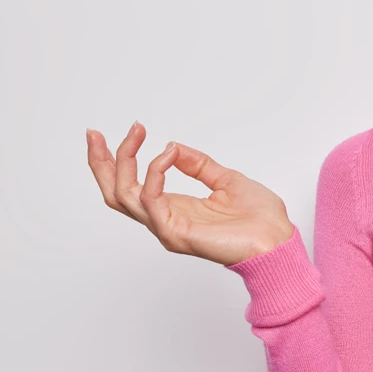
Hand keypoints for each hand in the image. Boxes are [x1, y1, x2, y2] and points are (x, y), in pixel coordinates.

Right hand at [87, 121, 296, 266]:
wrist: (278, 241)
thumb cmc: (259, 219)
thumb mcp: (226, 179)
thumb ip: (199, 165)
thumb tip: (173, 146)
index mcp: (175, 207)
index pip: (133, 185)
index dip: (119, 160)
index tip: (125, 131)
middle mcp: (164, 218)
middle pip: (116, 192)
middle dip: (101, 162)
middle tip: (95, 134)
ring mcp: (167, 227)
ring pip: (123, 196)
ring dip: (125, 160)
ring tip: (136, 133)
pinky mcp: (175, 233)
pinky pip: (150, 201)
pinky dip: (154, 173)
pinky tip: (167, 155)